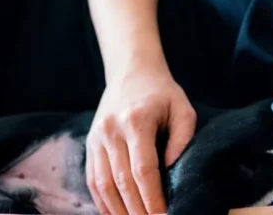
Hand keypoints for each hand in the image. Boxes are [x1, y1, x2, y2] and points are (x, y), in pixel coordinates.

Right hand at [85, 66, 196, 214]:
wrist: (131, 71)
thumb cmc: (162, 92)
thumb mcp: (182, 108)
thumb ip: (182, 138)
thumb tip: (173, 170)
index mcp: (136, 121)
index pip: (143, 168)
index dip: (152, 195)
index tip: (163, 213)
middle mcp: (111, 131)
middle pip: (121, 181)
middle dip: (137, 208)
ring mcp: (96, 138)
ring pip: (103, 183)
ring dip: (118, 209)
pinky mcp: (90, 144)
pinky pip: (92, 178)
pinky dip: (102, 200)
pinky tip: (115, 212)